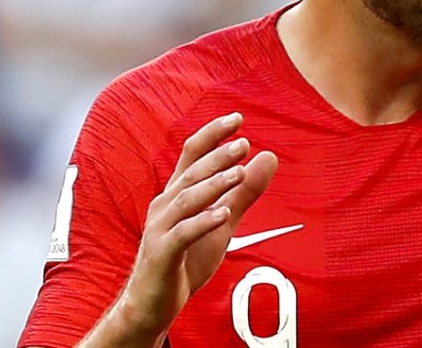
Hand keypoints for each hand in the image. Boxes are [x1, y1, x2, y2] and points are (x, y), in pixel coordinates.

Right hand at [115, 113, 277, 339]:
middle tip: (244, 143)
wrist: (152, 304)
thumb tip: (269, 156)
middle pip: (191, 173)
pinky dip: (202, 222)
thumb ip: (244, 191)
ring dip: (214, 184)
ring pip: (186, 199)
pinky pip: (182, 234)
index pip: (192, 154)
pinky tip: (223, 215)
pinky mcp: (162, 254)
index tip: (237, 118)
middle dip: (217, 156)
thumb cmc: (185, 259)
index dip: (212, 134)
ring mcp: (160, 229)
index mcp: (177, 193)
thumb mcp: (222, 221)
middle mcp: (165, 205)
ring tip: (239, 173)